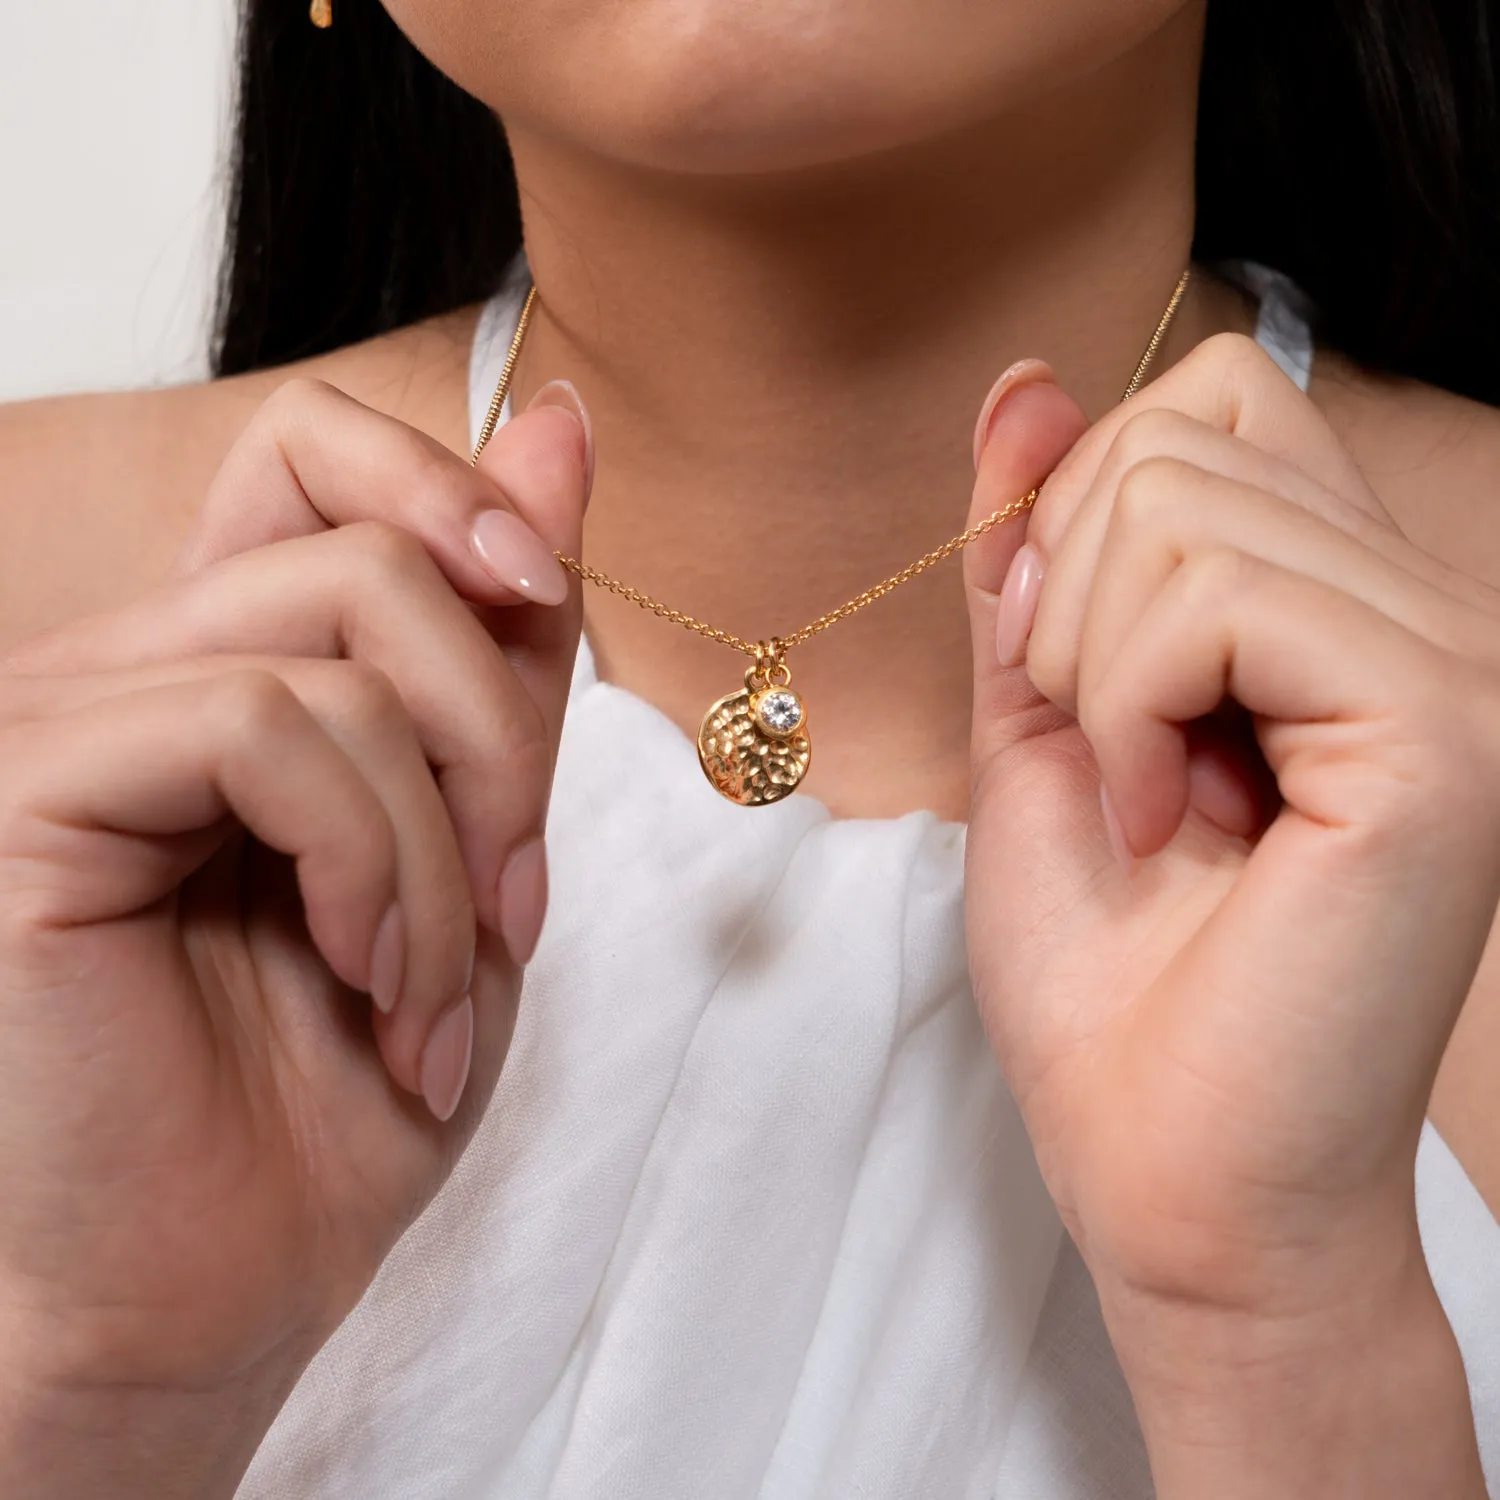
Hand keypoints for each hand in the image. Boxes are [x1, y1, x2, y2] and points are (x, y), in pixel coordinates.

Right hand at [0, 380, 588, 1495]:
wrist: (210, 1295)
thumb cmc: (340, 1092)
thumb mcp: (478, 852)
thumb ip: (504, 652)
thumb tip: (558, 424)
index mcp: (236, 670)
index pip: (316, 455)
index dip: (452, 487)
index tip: (544, 588)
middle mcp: (140, 665)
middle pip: (371, 546)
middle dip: (504, 729)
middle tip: (520, 901)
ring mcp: (71, 717)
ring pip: (342, 642)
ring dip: (452, 840)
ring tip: (436, 989)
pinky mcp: (33, 789)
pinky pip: (267, 728)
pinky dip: (376, 865)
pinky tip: (368, 982)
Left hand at [961, 337, 1495, 1494]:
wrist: (1168, 1174)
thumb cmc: (1108, 979)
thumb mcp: (1036, 724)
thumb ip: (1034, 558)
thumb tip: (1026, 383)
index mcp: (1335, 608)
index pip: (1209, 401)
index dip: (1085, 506)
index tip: (1066, 668)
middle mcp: (1419, 612)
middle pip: (1186, 424)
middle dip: (1071, 594)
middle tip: (1114, 756)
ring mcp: (1447, 664)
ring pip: (1184, 499)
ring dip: (1092, 666)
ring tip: (1149, 802)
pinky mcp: (1437, 730)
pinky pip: (1216, 598)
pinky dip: (1130, 708)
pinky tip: (1172, 821)